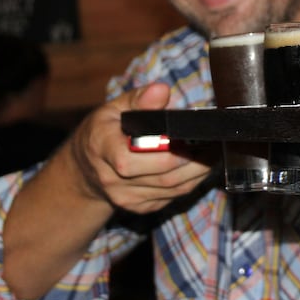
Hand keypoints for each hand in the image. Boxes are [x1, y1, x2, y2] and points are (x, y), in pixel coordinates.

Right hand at [66, 83, 214, 213]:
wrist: (86, 169)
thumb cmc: (105, 131)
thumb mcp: (115, 108)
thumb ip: (140, 99)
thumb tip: (161, 91)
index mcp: (101, 146)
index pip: (130, 159)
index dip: (165, 152)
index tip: (189, 137)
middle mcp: (110, 178)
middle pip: (161, 175)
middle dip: (193, 160)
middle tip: (213, 143)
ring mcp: (125, 197)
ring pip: (171, 188)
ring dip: (198, 172)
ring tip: (213, 152)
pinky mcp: (139, 207)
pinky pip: (172, 197)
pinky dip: (190, 182)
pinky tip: (200, 166)